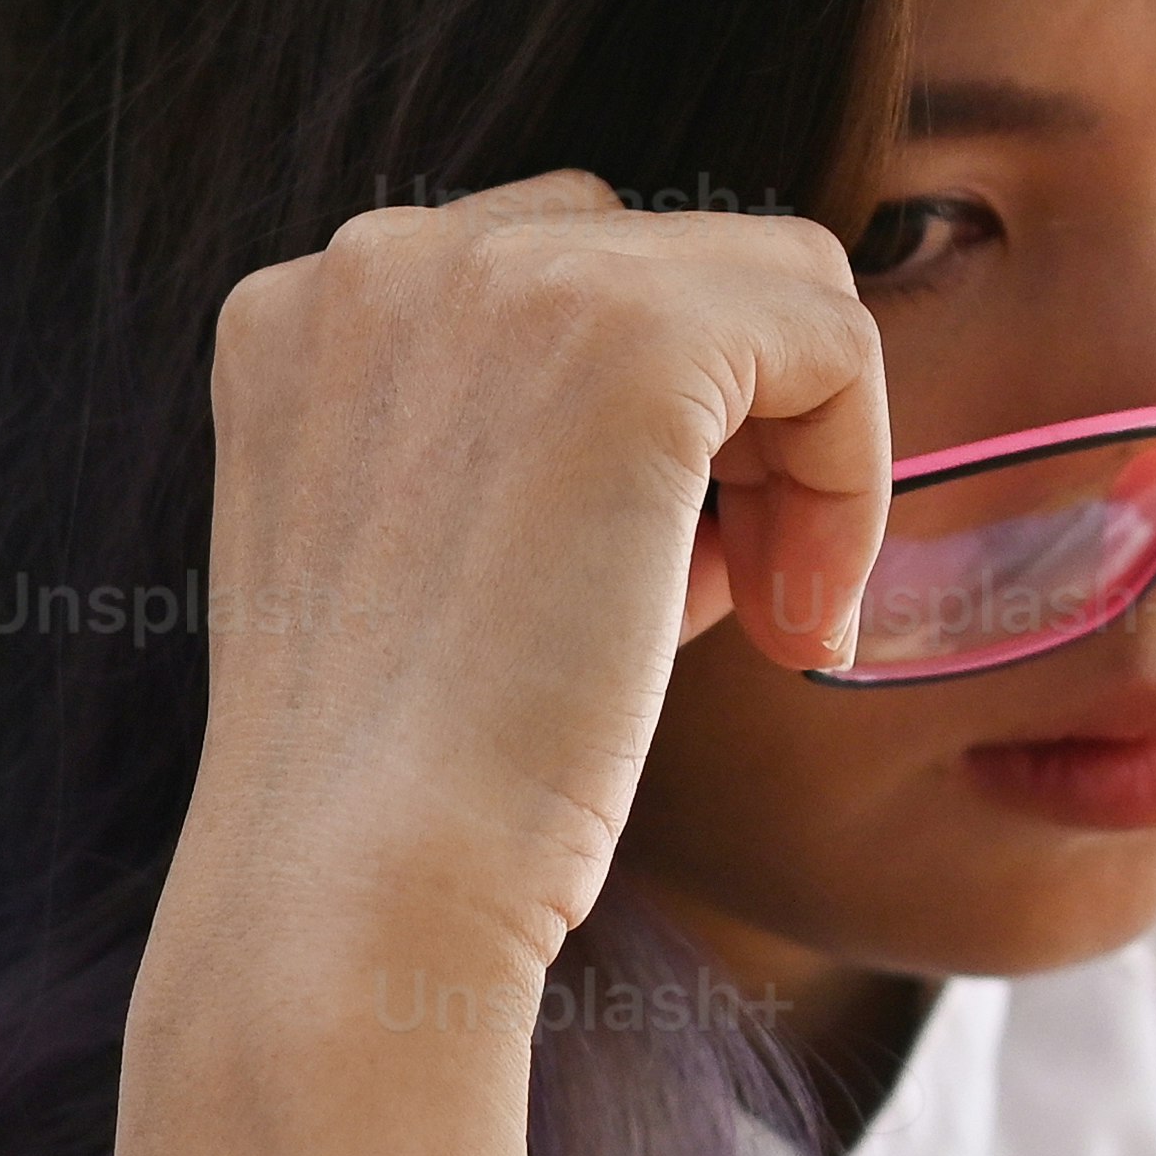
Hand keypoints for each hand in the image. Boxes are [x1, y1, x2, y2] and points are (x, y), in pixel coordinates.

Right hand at [104, 179, 892, 1155]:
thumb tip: (736, 410)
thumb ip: (527, 447)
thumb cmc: (408, 793)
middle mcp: (379, 257)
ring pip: (779, 285)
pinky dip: (852, 483)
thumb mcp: (435, 562)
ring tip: (760, 617)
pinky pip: (837, 344)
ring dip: (803, 457)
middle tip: (727, 606)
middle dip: (731, 428)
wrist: (358, 898)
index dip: (650, 429)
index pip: (560, 276)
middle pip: (674, 260)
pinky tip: (794, 626)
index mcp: (303, 309)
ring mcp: (497, 277)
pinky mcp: (632, 339)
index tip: (639, 588)